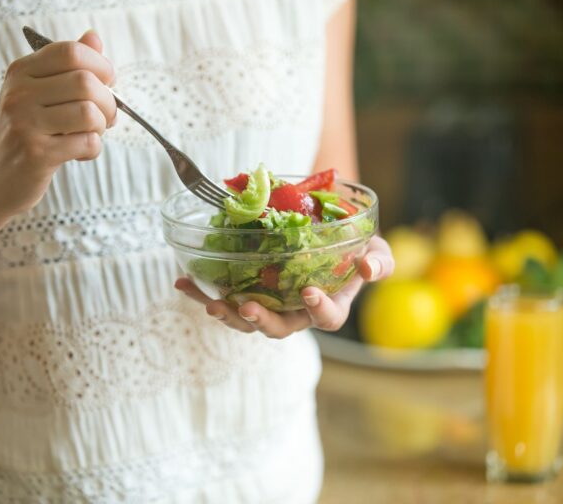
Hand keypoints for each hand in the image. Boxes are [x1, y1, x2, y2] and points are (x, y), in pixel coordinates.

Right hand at [0, 30, 116, 217]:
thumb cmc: (28, 134)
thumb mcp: (41, 94)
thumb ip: (68, 67)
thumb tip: (94, 38)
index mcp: (21, 72)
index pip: (71, 52)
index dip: (100, 66)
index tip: (106, 83)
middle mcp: (19, 93)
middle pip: (86, 82)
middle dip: (108, 102)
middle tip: (105, 117)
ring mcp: (25, 123)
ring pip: (90, 113)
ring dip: (102, 127)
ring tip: (91, 134)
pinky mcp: (36, 154)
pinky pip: (87, 143)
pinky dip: (93, 149)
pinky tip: (79, 152)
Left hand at [175, 235, 393, 338]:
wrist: (329, 234)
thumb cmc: (356, 249)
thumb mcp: (376, 251)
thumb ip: (379, 262)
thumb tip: (368, 268)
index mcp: (329, 306)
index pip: (326, 319)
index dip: (318, 309)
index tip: (309, 292)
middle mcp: (297, 313)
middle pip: (278, 329)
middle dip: (262, 321)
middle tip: (249, 307)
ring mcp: (271, 305)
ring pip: (247, 321)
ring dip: (227, 314)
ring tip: (210, 303)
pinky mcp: (249, 292)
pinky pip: (225, 299)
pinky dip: (203, 293)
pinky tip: (182, 283)